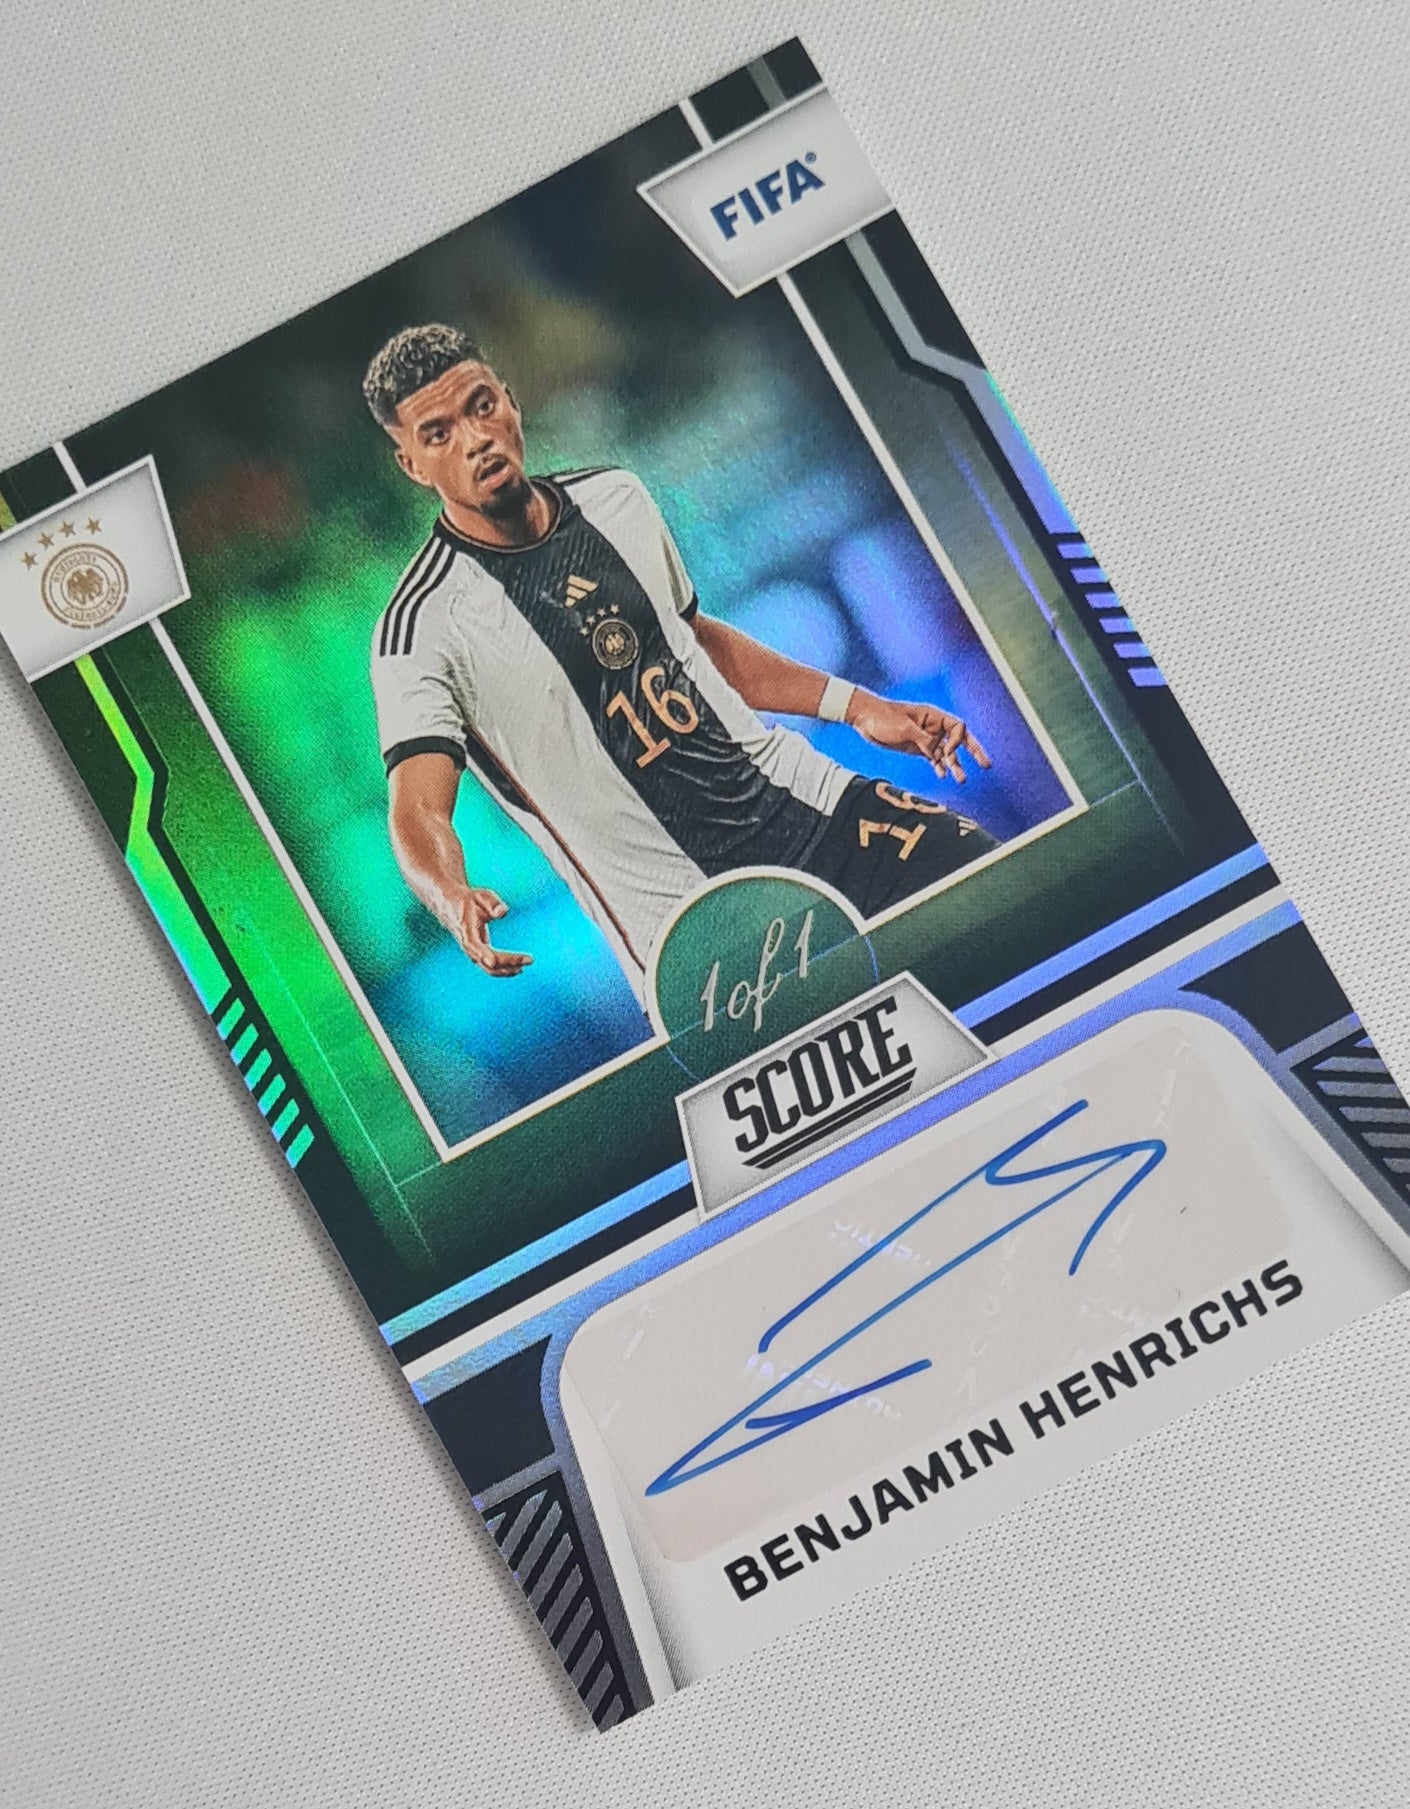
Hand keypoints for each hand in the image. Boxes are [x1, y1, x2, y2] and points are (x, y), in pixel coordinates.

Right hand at [448, 887, 532, 976]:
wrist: (451, 906)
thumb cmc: (469, 900)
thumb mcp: (480, 895)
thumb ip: (492, 903)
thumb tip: (503, 912)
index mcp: (467, 933)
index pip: (478, 949)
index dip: (490, 956)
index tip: (503, 962)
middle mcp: (469, 947)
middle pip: (489, 964)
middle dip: (509, 963)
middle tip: (530, 960)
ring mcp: (472, 953)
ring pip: (489, 969)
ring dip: (507, 970)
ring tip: (525, 966)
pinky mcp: (477, 955)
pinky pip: (490, 968)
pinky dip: (503, 970)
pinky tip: (517, 968)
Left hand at [844, 690, 990, 783]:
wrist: (864, 718)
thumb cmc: (883, 717)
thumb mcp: (904, 728)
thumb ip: (923, 740)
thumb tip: (937, 753)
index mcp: (933, 716)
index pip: (958, 728)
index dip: (958, 742)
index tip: (947, 752)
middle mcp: (933, 727)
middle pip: (960, 740)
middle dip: (973, 752)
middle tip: (986, 765)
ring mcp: (925, 738)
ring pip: (946, 753)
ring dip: (955, 765)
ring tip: (962, 779)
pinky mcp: (916, 748)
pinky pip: (933, 759)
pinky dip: (939, 767)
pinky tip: (943, 775)